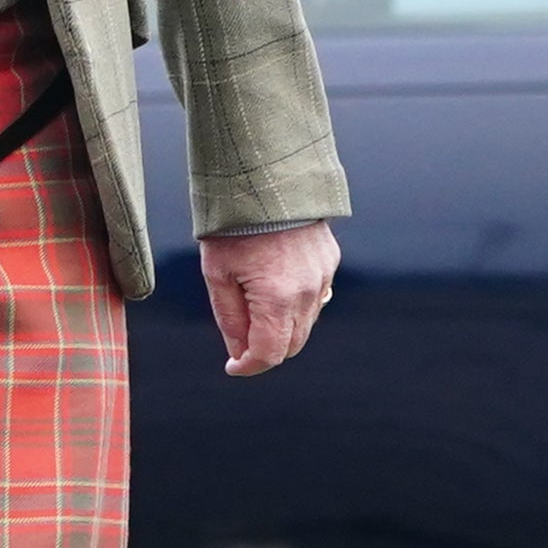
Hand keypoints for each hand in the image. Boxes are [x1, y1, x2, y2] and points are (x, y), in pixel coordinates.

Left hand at [204, 220, 340, 376]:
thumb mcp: (217, 274)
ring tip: (252, 311)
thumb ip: (230, 318)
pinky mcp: (330, 261)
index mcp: (277, 297)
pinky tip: (274, 291)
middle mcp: (308, 291)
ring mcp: (324, 276)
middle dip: (266, 351)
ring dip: (282, 329)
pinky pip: (316, 298)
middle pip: (292, 344)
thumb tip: (238, 352)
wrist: (266, 179)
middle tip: (240, 343)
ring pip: (307, 323)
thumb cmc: (233, 227)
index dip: (250, 366)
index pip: (270, 352)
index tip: (233, 367)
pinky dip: (295, 306)